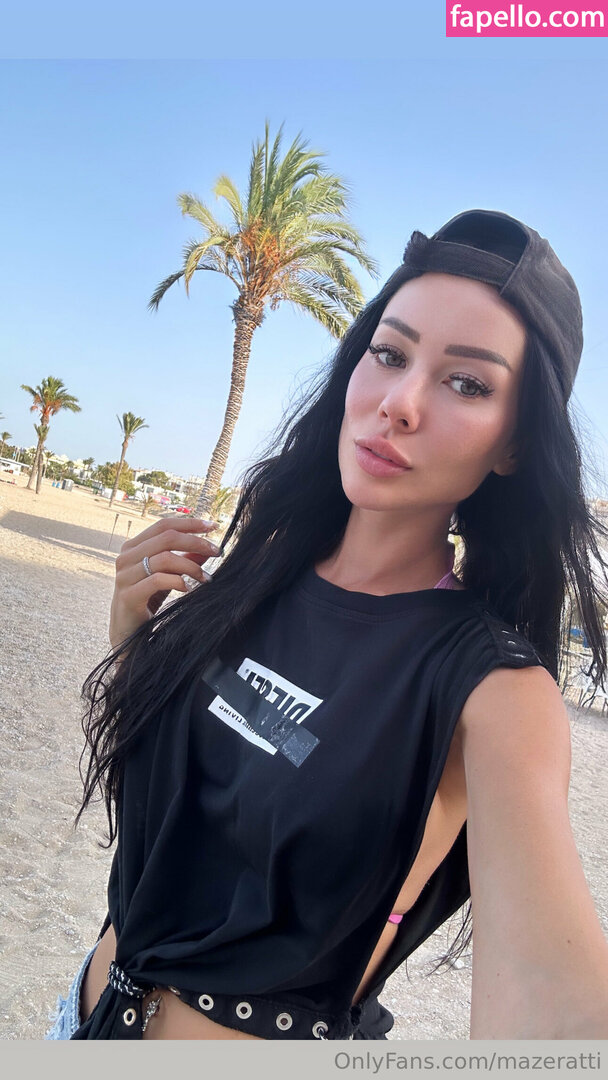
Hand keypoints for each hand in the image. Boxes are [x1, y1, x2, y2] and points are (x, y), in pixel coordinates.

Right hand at [109, 516, 219, 650]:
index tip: (213, 526)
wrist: (128, 633)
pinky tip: (188, 588)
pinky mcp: (128, 596)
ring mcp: (124, 576)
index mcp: (133, 547)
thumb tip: (206, 548)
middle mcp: (126, 557)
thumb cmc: (148, 601)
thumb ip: (184, 560)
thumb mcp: (169, 576)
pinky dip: (178, 581)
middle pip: (166, 538)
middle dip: (196, 542)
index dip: (189, 523)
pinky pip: (157, 580)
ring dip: (191, 566)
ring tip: (205, 578)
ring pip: (164, 558)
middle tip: (216, 551)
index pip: (163, 525)